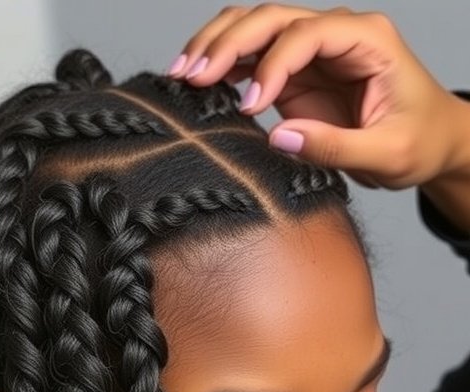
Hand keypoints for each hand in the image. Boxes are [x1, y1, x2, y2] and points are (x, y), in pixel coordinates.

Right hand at [169, 5, 467, 190]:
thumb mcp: (388, 154)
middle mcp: (336, 34)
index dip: (273, 65)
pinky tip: (197, 84)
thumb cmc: (419, 142)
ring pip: (255, 27)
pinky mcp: (295, 72)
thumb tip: (280, 137)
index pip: (307, 34)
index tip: (252, 106)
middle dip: (228, 43)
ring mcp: (312, 50)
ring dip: (216, 46)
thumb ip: (337, 146)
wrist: (430, 142)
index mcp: (368, 40)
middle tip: (193, 77)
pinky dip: (223, 65)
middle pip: (271, 18)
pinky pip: (252, 56)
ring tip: (183, 74)